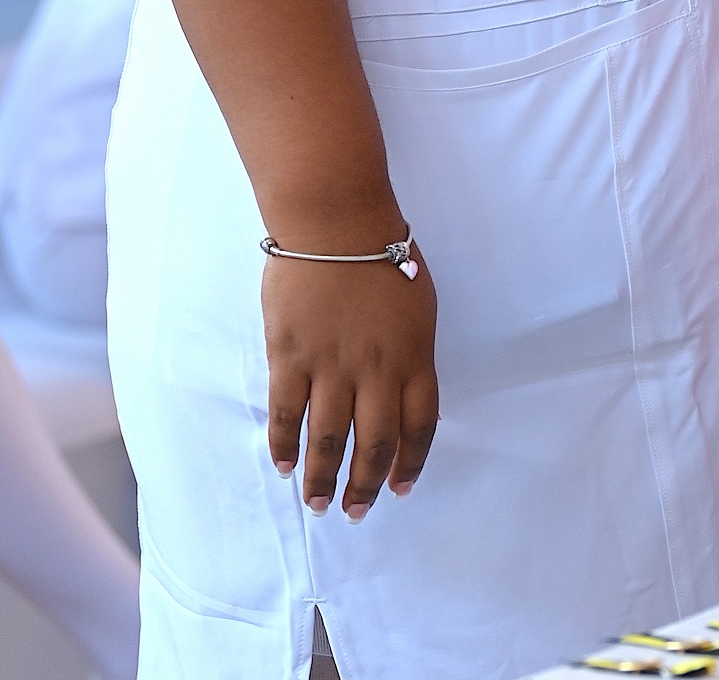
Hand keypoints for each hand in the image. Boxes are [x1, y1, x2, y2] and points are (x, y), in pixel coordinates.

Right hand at [264, 248, 438, 518]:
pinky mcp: (290, 356)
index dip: (410, 463)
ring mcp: (331, 365)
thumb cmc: (383, 255)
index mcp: (414, 355)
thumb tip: (409, 397)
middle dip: (365, 485)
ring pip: (328, 438)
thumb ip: (412, 354)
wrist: (337, 222)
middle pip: (373, 443)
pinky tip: (283, 465)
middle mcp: (376, 369)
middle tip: (355, 513)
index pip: (419, 425)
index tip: (400, 488)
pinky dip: (284, 445)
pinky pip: (287, 413)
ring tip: (318, 504)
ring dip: (322, 478)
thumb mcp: (419, 306)